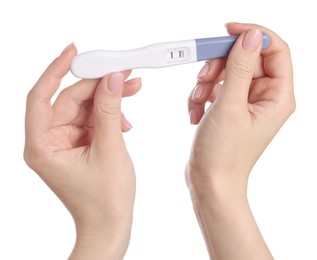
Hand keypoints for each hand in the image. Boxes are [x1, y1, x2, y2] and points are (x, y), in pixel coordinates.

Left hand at [24, 44, 141, 259]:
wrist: (110, 224)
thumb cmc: (105, 199)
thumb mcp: (110, 149)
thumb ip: (110, 111)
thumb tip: (113, 80)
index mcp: (42, 145)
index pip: (41, 96)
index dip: (56, 70)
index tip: (74, 52)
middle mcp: (49, 141)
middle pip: (70, 99)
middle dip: (98, 85)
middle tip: (122, 72)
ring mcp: (65, 142)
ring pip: (84, 107)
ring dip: (109, 99)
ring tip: (133, 89)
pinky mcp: (79, 143)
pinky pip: (93, 119)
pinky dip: (110, 115)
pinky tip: (126, 120)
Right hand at [185, 23, 294, 258]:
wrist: (209, 181)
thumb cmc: (223, 154)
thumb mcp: (230, 106)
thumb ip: (241, 67)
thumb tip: (250, 37)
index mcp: (277, 97)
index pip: (274, 50)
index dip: (253, 35)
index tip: (227, 31)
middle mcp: (264, 98)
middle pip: (245, 59)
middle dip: (220, 65)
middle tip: (204, 77)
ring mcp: (246, 103)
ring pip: (227, 73)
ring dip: (207, 83)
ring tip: (198, 103)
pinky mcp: (229, 109)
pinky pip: (216, 88)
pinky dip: (202, 96)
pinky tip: (196, 113)